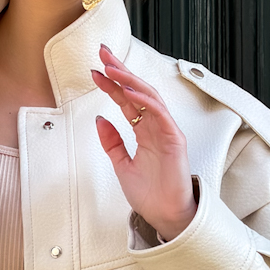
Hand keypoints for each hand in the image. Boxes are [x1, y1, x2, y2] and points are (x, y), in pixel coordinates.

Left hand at [92, 44, 197, 242]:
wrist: (166, 216)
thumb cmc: (150, 194)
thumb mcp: (121, 165)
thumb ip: (112, 143)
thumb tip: (99, 120)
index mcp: (144, 132)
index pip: (126, 101)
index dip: (110, 85)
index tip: (94, 72)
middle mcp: (156, 127)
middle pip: (137, 91)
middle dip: (121, 71)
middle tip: (104, 53)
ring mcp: (166, 131)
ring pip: (149, 96)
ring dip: (130, 80)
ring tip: (112, 68)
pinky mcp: (175, 139)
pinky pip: (159, 114)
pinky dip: (144, 101)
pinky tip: (128, 92)